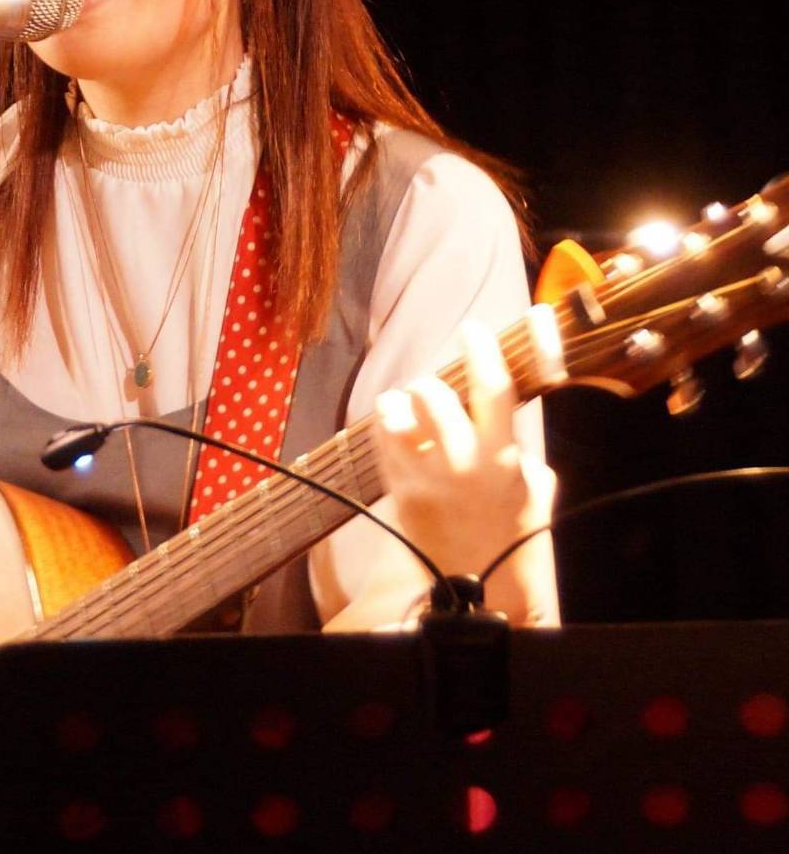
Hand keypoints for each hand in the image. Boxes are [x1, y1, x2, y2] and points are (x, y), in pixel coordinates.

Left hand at [373, 318, 555, 581]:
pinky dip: (386, 422)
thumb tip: (510, 420)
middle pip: (435, 393)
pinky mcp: (398, 488)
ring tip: (411, 408)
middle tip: (436, 387)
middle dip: (433, 381)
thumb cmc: (512, 535)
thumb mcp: (535, 492)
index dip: (484, 350)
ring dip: (404, 401)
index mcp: (503, 458)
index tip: (474, 329)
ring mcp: (424, 475)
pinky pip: (381, 437)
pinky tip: (396, 426)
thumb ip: (521, 452)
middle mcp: (461, 462)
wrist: (477, 587)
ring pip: (399, 411)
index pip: (494, 388)